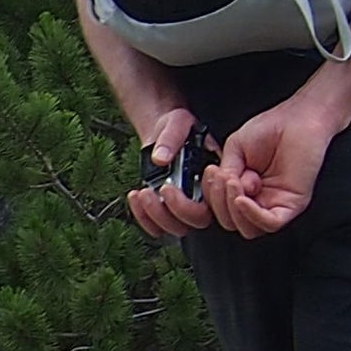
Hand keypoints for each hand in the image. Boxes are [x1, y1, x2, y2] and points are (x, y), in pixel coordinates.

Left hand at [124, 106, 212, 238]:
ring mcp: (185, 204)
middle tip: (157, 189)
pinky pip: (158, 226)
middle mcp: (204, 195)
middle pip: (197, 221)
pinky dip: (144, 218)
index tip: (169, 186)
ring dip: (156, 216)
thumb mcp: (177, 123)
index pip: (214, 202)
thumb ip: (171, 137)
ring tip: (142, 194)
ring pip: (177, 228)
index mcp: (214, 177)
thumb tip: (160, 158)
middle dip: (175, 210)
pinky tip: (135, 198)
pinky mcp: (166, 208)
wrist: (162, 132)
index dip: (196, 201)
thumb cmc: (176, 127)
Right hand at [208, 92, 341, 236]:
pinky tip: (243, 198)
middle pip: (231, 223)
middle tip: (224, 178)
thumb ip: (224, 172)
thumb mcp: (234, 149)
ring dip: (233, 210)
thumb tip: (219, 190)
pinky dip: (252, 214)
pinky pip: (269, 223)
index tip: (212, 173)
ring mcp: (274, 204)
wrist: (299, 119)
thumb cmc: (272, 129)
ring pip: (248, 229)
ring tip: (234, 184)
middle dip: (220, 202)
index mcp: (243, 189)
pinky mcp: (291, 205)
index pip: (219, 208)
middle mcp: (258, 200)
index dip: (211, 195)